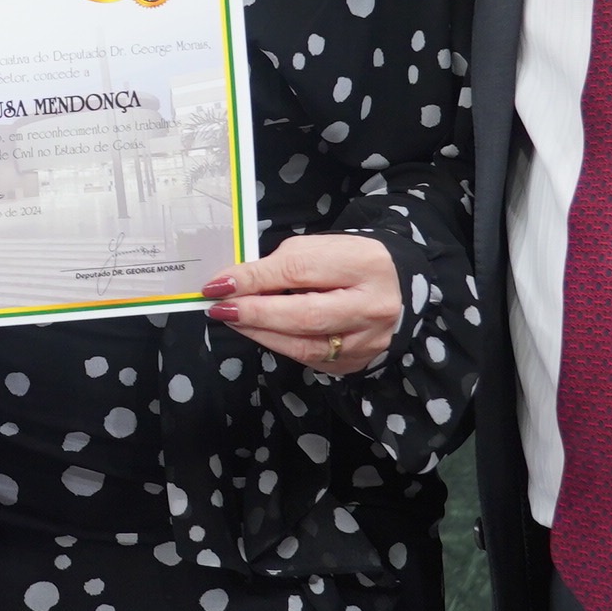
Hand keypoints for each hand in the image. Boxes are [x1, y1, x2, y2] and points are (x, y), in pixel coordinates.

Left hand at [204, 232, 402, 372]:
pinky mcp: (357, 361)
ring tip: (234, 320)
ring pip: (306, 345)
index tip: (220, 284)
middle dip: (256, 313)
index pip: (300, 271)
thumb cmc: (347, 262)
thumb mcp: (316, 249)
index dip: (255, 279)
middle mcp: (374, 306)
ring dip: (262, 334)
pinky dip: (279, 345)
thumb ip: (279, 265)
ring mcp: (368, 340)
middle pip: (306, 315)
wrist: (391, 286)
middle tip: (222, 308)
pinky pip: (310, 359)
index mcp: (365, 263)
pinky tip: (261, 333)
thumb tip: (234, 285)